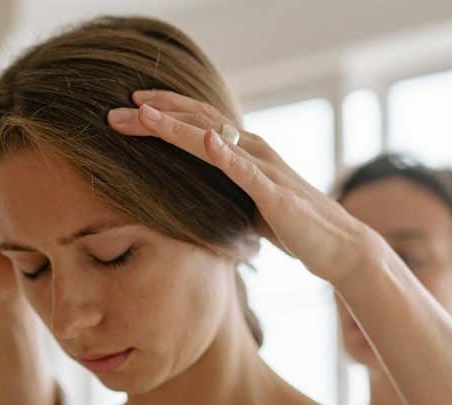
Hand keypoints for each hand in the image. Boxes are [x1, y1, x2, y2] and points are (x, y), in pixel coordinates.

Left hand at [107, 91, 381, 285]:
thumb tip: (195, 196)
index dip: (163, 113)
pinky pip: (247, 171)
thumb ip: (227, 191)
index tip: (127, 110)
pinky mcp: (276, 194)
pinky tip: (205, 141)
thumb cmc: (295, 227)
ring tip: (145, 114)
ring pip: (215, 139)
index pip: (198, 123)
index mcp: (245, 153)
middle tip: (113, 112)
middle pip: (198, 124)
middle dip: (155, 116)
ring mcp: (265, 169)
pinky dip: (225, 154)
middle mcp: (254, 151)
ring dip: (178, 126)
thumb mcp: (250, 205)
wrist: (338, 247)